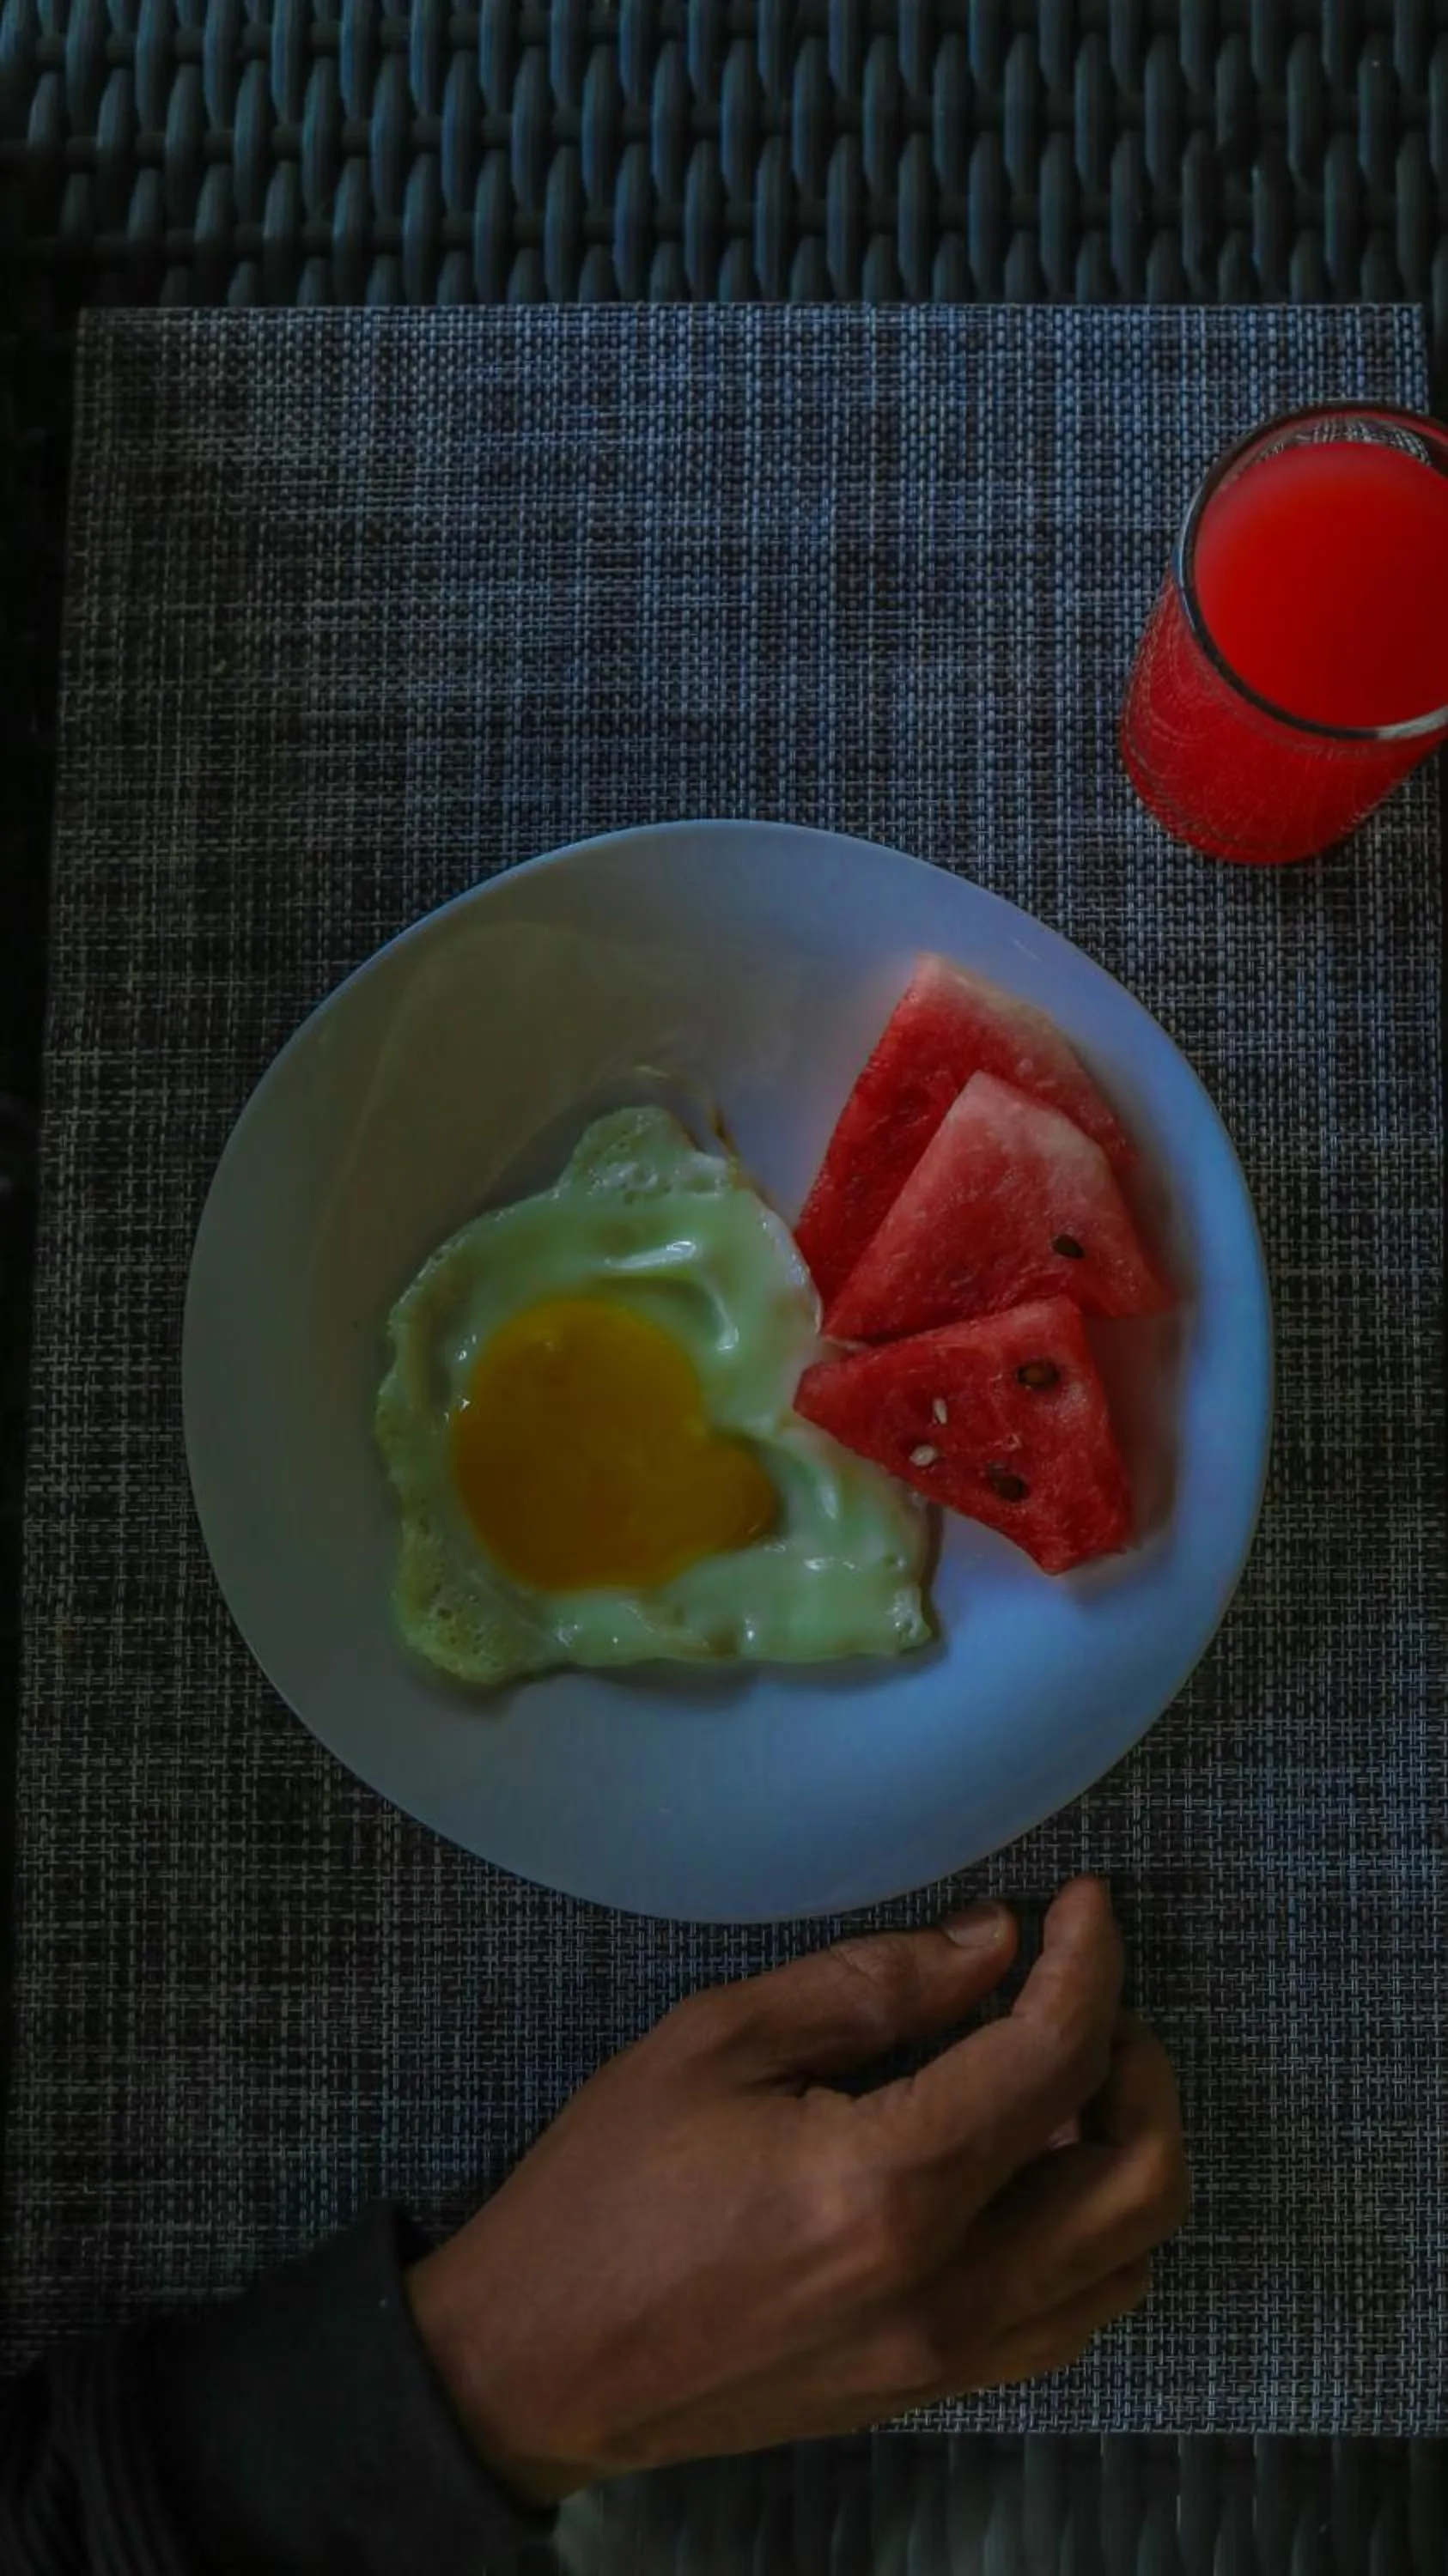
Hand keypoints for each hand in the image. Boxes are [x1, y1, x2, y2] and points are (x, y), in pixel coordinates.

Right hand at [408, 1878, 1185, 2500]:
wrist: (534, 2363)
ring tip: (1059, 2074)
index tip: (1083, 1905)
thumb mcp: (715, 2042)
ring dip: (1126, 2146)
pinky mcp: (931, 2391)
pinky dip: (1092, 2231)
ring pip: (1127, 2253)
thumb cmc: (603, 2192)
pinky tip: (1029, 2166)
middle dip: (1136, 2056)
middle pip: (1139, 2170)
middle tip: (1079, 1990)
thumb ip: (869, 1986)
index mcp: (884, 2186)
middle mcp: (942, 2287)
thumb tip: (992, 1944)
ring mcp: (946, 2357)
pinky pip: (1074, 2314)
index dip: (1091, 1961)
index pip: (1054, 2056)